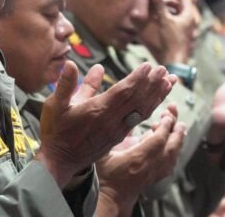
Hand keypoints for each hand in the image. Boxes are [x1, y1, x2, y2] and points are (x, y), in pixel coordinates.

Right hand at [37, 61, 174, 187]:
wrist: (59, 161)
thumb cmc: (56, 132)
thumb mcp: (56, 105)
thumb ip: (67, 83)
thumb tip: (72, 64)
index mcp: (98, 110)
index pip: (123, 91)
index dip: (138, 78)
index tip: (149, 66)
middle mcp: (111, 120)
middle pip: (137, 99)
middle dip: (152, 84)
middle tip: (164, 70)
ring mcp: (117, 130)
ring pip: (142, 110)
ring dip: (157, 95)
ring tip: (169, 82)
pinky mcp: (119, 136)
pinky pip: (139, 120)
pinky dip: (150, 108)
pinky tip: (157, 101)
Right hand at [97, 111, 185, 215]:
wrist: (112, 196)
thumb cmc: (107, 175)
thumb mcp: (105, 153)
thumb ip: (115, 135)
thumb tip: (124, 117)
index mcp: (138, 158)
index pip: (158, 140)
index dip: (165, 126)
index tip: (166, 115)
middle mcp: (150, 166)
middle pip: (171, 146)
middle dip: (176, 130)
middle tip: (175, 117)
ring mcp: (156, 173)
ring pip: (174, 154)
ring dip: (177, 139)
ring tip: (178, 127)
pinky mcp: (158, 176)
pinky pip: (172, 162)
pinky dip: (175, 151)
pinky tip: (174, 143)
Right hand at [143, 0, 199, 63]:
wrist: (175, 58)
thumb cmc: (172, 39)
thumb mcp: (165, 20)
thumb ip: (160, 6)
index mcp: (189, 14)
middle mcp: (190, 19)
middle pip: (181, 4)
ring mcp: (186, 26)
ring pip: (178, 12)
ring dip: (168, 8)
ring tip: (157, 7)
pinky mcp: (182, 33)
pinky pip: (176, 20)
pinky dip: (169, 16)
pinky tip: (159, 18)